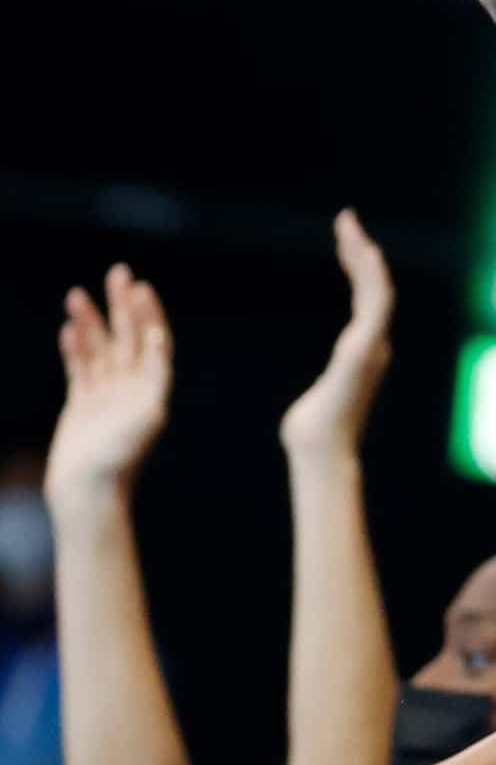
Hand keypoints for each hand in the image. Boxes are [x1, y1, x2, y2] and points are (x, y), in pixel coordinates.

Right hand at [43, 266, 170, 505]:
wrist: (88, 491)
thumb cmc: (118, 459)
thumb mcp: (145, 417)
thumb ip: (154, 378)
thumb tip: (157, 342)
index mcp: (151, 390)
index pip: (153, 342)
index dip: (148, 314)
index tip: (141, 287)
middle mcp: (132, 390)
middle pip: (128, 338)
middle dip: (123, 306)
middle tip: (118, 272)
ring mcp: (106, 397)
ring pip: (100, 349)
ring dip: (91, 321)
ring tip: (78, 294)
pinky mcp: (82, 406)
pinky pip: (79, 369)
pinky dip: (75, 348)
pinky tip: (68, 329)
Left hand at [278, 210, 395, 457]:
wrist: (319, 448)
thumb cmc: (312, 431)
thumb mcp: (319, 398)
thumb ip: (328, 389)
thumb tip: (322, 400)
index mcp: (363, 350)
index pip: (366, 298)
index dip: (358, 266)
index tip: (346, 240)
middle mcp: (373, 345)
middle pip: (373, 288)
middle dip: (360, 252)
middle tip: (346, 219)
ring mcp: (371, 347)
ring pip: (377, 291)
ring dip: (365, 258)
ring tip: (351, 228)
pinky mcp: (362, 350)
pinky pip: (374, 307)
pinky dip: (373, 279)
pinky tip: (366, 255)